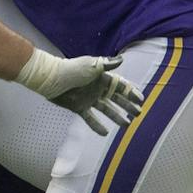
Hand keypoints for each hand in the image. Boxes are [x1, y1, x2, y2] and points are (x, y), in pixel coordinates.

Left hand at [17, 49, 144, 135]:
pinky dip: (97, 125)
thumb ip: (107, 65)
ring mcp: (88, 99)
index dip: (130, 92)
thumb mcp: (91, 66)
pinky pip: (90, 118)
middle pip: (116, 99)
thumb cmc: (71, 69)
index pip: (120, 86)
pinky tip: (105, 133)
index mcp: (101, 78)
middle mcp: (97, 89)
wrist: (51, 79)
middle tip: (138, 114)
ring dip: (116, 117)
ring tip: (126, 125)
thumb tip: (122, 60)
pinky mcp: (79, 107)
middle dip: (127, 106)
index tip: (141, 100)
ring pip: (106, 110)